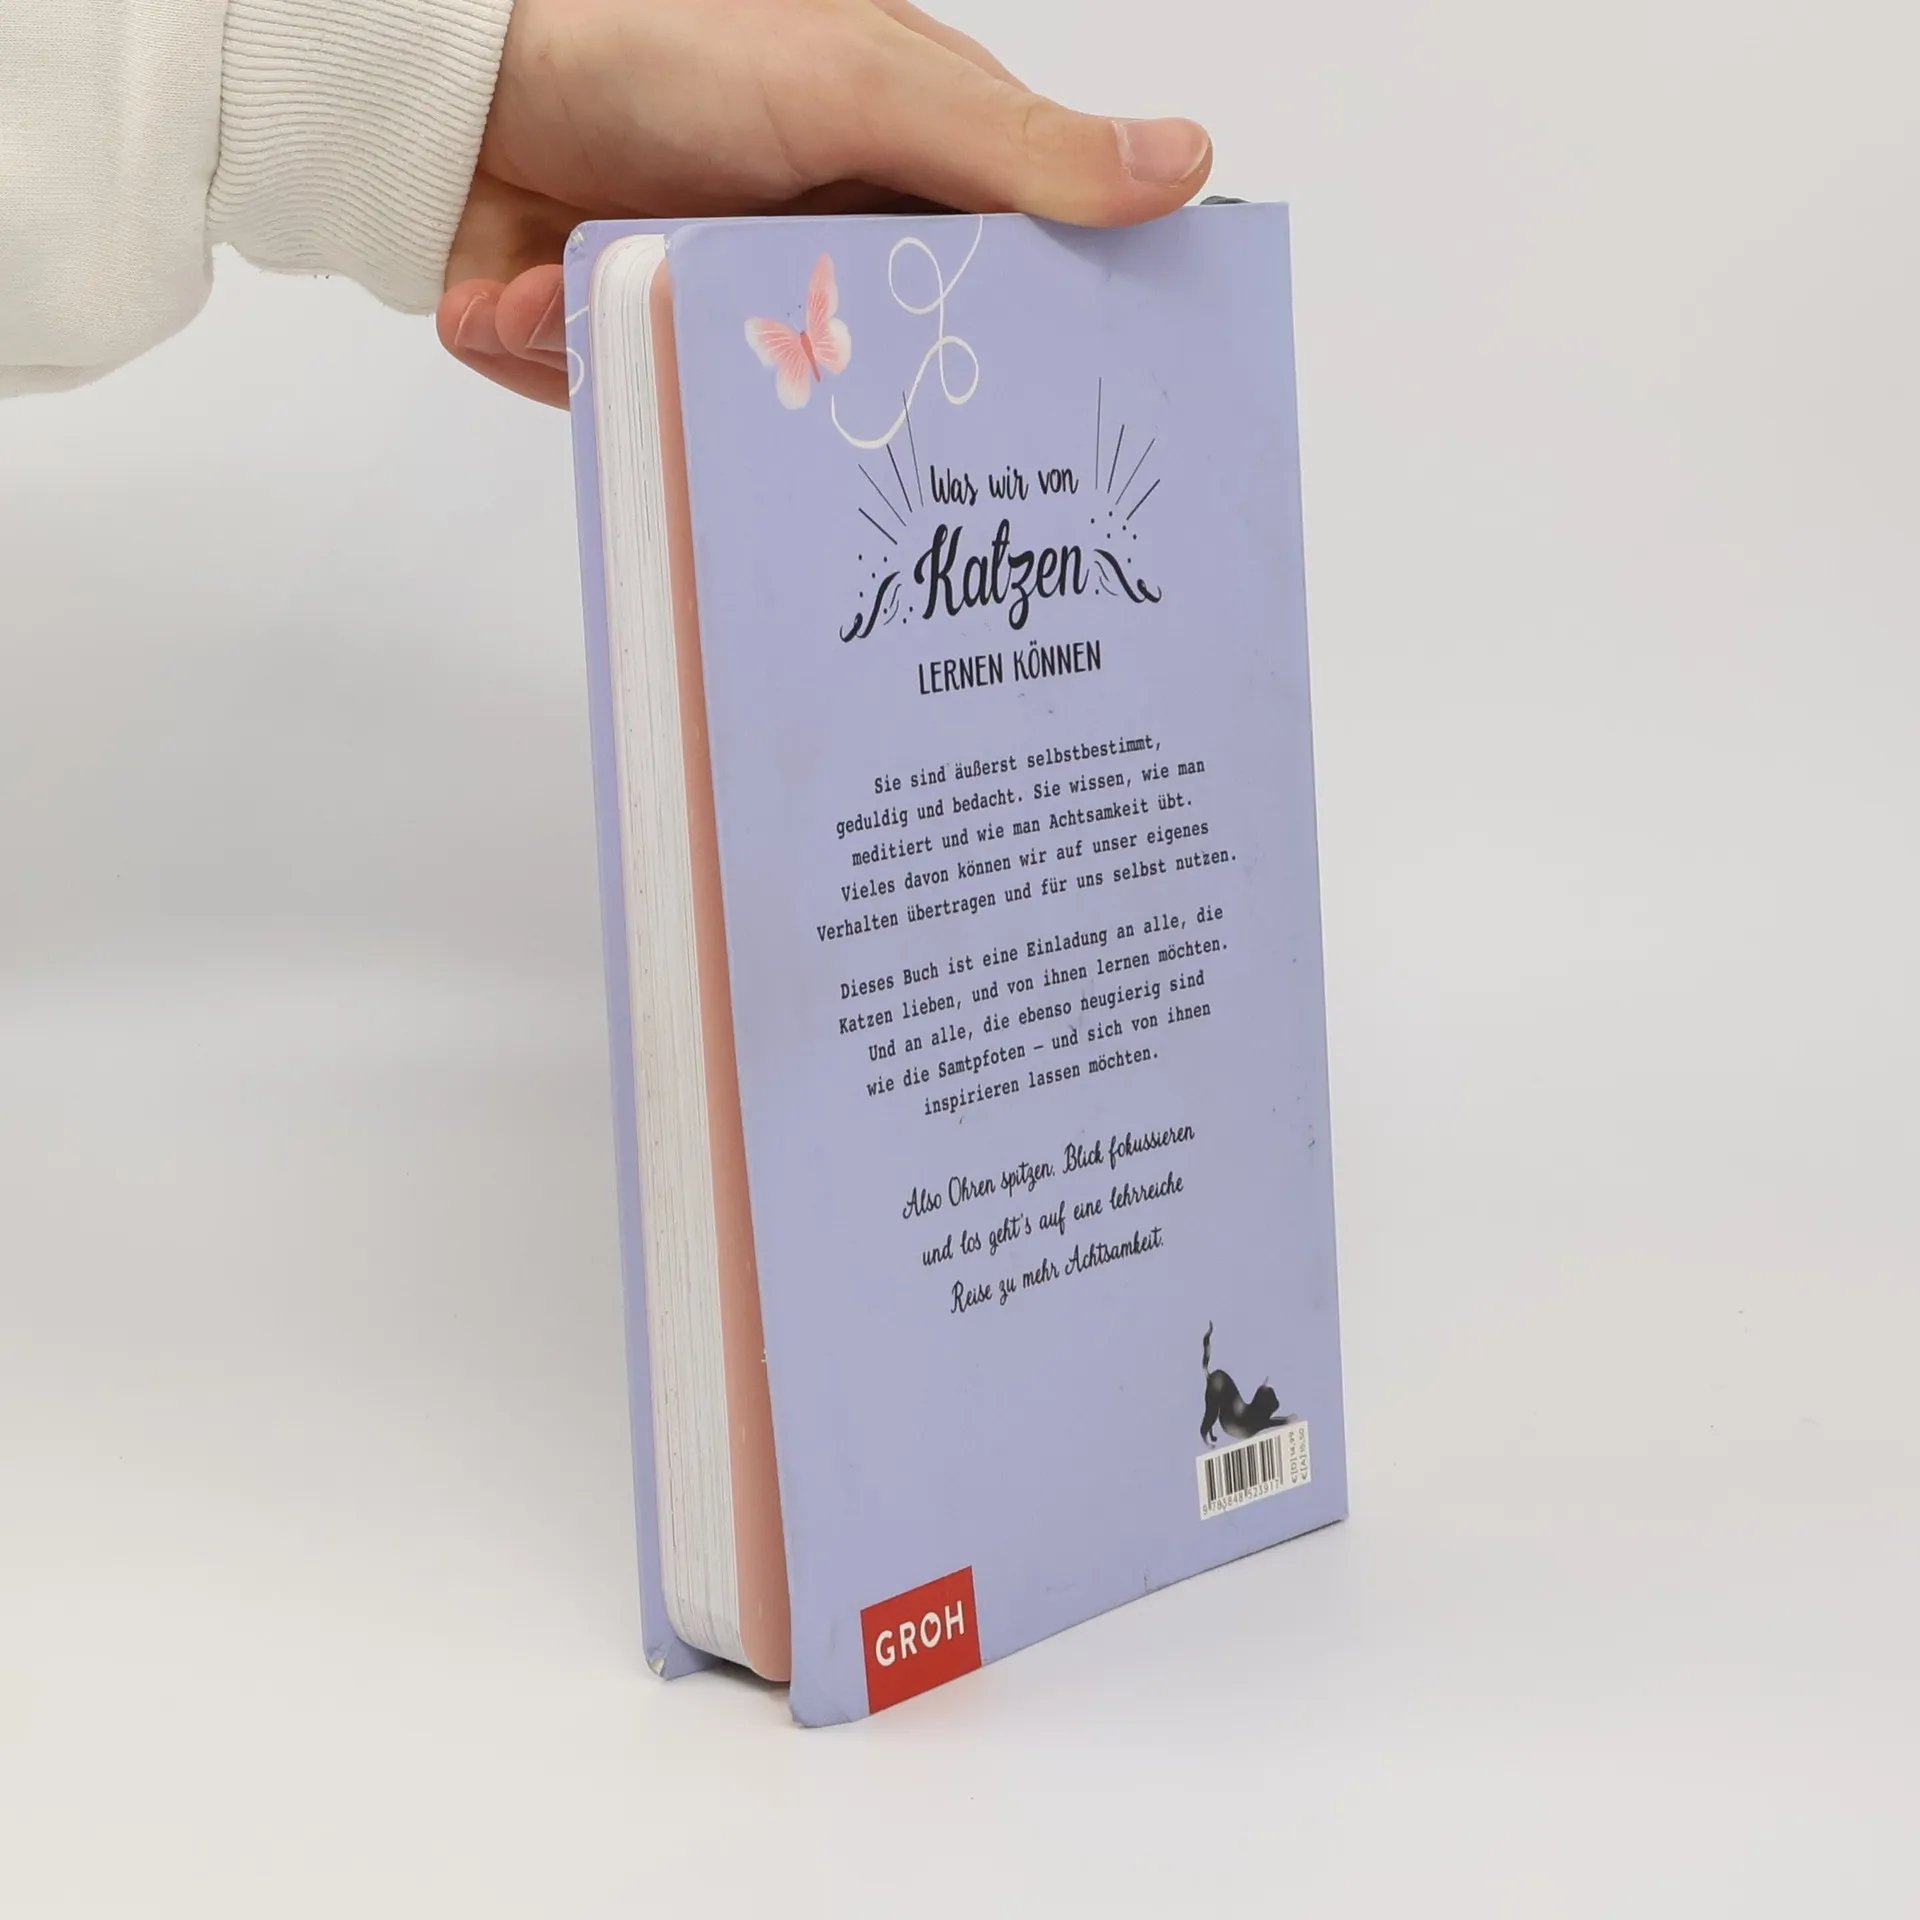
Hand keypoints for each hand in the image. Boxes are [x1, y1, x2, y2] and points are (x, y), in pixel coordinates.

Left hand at [436, 0, 1211, 406]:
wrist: (452, 90)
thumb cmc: (663, 48)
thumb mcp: (861, 82)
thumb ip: (1011, 148)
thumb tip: (1188, 165)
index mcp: (912, 179)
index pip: (1015, 292)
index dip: (1043, 359)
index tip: (1068, 431)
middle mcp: (837, 260)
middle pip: (904, 385)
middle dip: (872, 419)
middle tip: (866, 452)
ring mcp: (742, 318)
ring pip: (785, 425)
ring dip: (715, 398)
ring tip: (657, 340)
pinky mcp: (658, 362)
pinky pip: (670, 420)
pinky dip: (614, 382)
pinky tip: (565, 323)